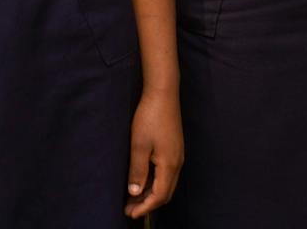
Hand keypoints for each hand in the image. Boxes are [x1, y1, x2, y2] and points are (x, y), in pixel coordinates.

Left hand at [123, 86, 182, 217]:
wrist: (163, 93)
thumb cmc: (150, 117)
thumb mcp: (139, 145)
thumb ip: (137, 171)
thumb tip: (135, 193)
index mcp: (170, 165)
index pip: (159, 196)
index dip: (144, 207)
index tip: (129, 214)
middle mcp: (177, 163)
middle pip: (165, 193)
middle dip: (147, 204)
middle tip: (129, 209)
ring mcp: (177, 156)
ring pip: (166, 183)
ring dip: (150, 193)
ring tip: (132, 198)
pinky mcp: (174, 148)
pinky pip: (166, 173)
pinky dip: (154, 182)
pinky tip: (142, 180)